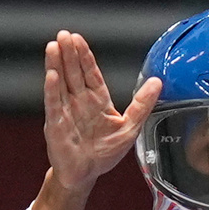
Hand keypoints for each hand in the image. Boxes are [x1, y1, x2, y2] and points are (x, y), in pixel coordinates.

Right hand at [43, 30, 161, 196]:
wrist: (85, 174)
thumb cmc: (104, 153)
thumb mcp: (130, 127)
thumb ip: (142, 104)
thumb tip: (157, 82)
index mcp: (97, 101)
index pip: (91, 74)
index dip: (85, 57)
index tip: (79, 40)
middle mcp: (79, 103)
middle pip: (74, 74)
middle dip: (69, 54)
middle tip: (64, 35)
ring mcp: (66, 112)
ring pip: (60, 84)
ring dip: (56, 65)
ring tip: (53, 46)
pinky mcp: (56, 124)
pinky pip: (53, 104)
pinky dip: (52, 90)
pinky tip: (51, 74)